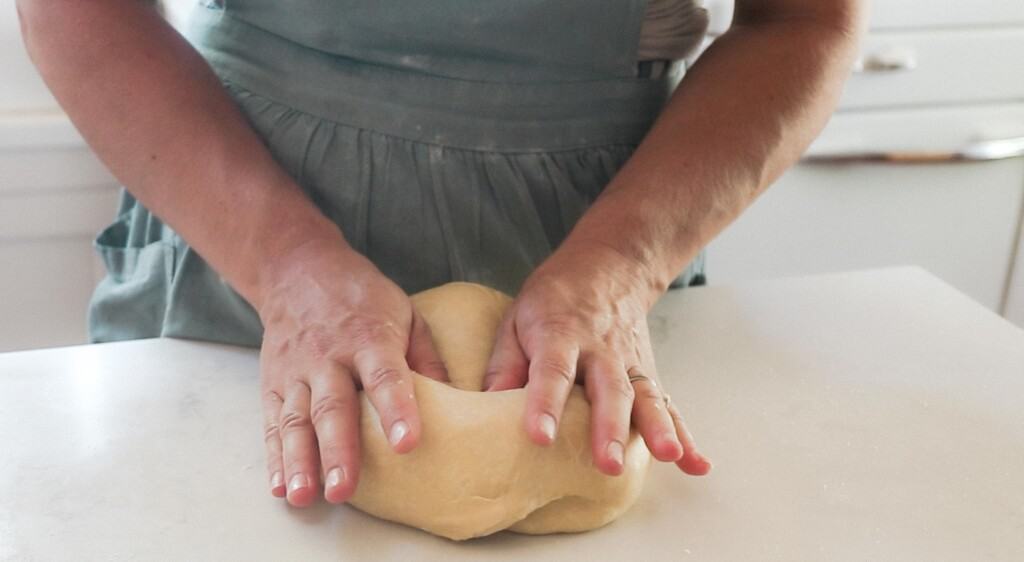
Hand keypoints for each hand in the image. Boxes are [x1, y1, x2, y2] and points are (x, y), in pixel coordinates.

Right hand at [256, 240, 447, 506]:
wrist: (297, 271)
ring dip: (300, 461)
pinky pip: (272, 424)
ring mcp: (296, 372)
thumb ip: (427, 358)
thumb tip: (457, 404)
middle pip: (332, 407)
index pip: (384, 376)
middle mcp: (328, 357)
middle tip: (344, 489)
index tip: (408, 444)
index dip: (396, 410)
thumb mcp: (405, 313)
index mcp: (368, 338)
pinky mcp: (273, 384)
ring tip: (305, 497)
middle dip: (338, 451)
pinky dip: (275, 457)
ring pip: (296, 420)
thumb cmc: (362, 298)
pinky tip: (281, 486)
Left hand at [483, 242, 710, 475]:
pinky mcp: (649, 373)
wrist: (609, 265)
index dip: (545, 404)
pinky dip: (685, 434)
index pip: (553, 370)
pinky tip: (694, 464)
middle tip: (608, 463)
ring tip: (666, 456)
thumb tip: (486, 408)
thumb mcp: (517, 318)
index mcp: (561, 333)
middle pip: (608, 389)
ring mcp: (631, 361)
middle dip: (610, 427)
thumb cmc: (553, 300)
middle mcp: (601, 349)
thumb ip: (504, 364)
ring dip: (657, 428)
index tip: (540, 437)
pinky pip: (668, 405)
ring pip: (646, 396)